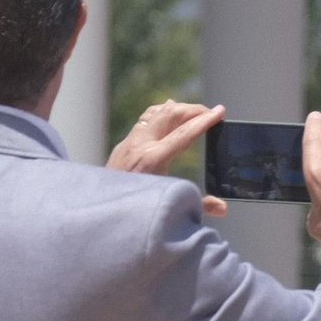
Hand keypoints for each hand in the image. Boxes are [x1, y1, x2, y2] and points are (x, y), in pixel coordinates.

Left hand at [107, 101, 227, 216]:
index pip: (184, 133)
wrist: (97, 211)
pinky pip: (144, 121)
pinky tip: (165, 113)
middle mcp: (139, 146)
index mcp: (153, 160)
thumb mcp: (168, 206)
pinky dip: (158, 114)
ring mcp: (128, 143)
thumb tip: (223, 208)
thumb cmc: (133, 210)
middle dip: (193, 109)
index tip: (220, 111)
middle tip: (210, 113)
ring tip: (192, 110)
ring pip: (154, 113)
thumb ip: (198, 205)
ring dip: (176, 109)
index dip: (205, 121)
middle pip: (170, 114)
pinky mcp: (122, 146)